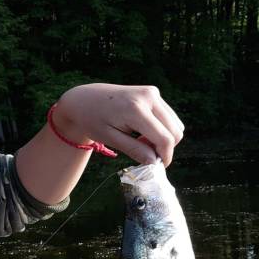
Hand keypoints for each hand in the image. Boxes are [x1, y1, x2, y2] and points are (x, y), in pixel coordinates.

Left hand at [53, 83, 184, 165]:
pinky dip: (161, 128)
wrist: (83, 99)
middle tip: (143, 152)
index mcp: (136, 109)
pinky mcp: (152, 92)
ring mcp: (152, 92)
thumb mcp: (109, 138)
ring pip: (175, 123)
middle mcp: (148, 97)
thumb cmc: (92, 120)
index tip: (158, 166)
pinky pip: (168, 116)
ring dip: (163, 137)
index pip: (164, 138)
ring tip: (140, 141)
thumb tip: (155, 161)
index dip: (165, 155)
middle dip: (164, 147)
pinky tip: (142, 131)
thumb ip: (134, 149)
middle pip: (175, 131)